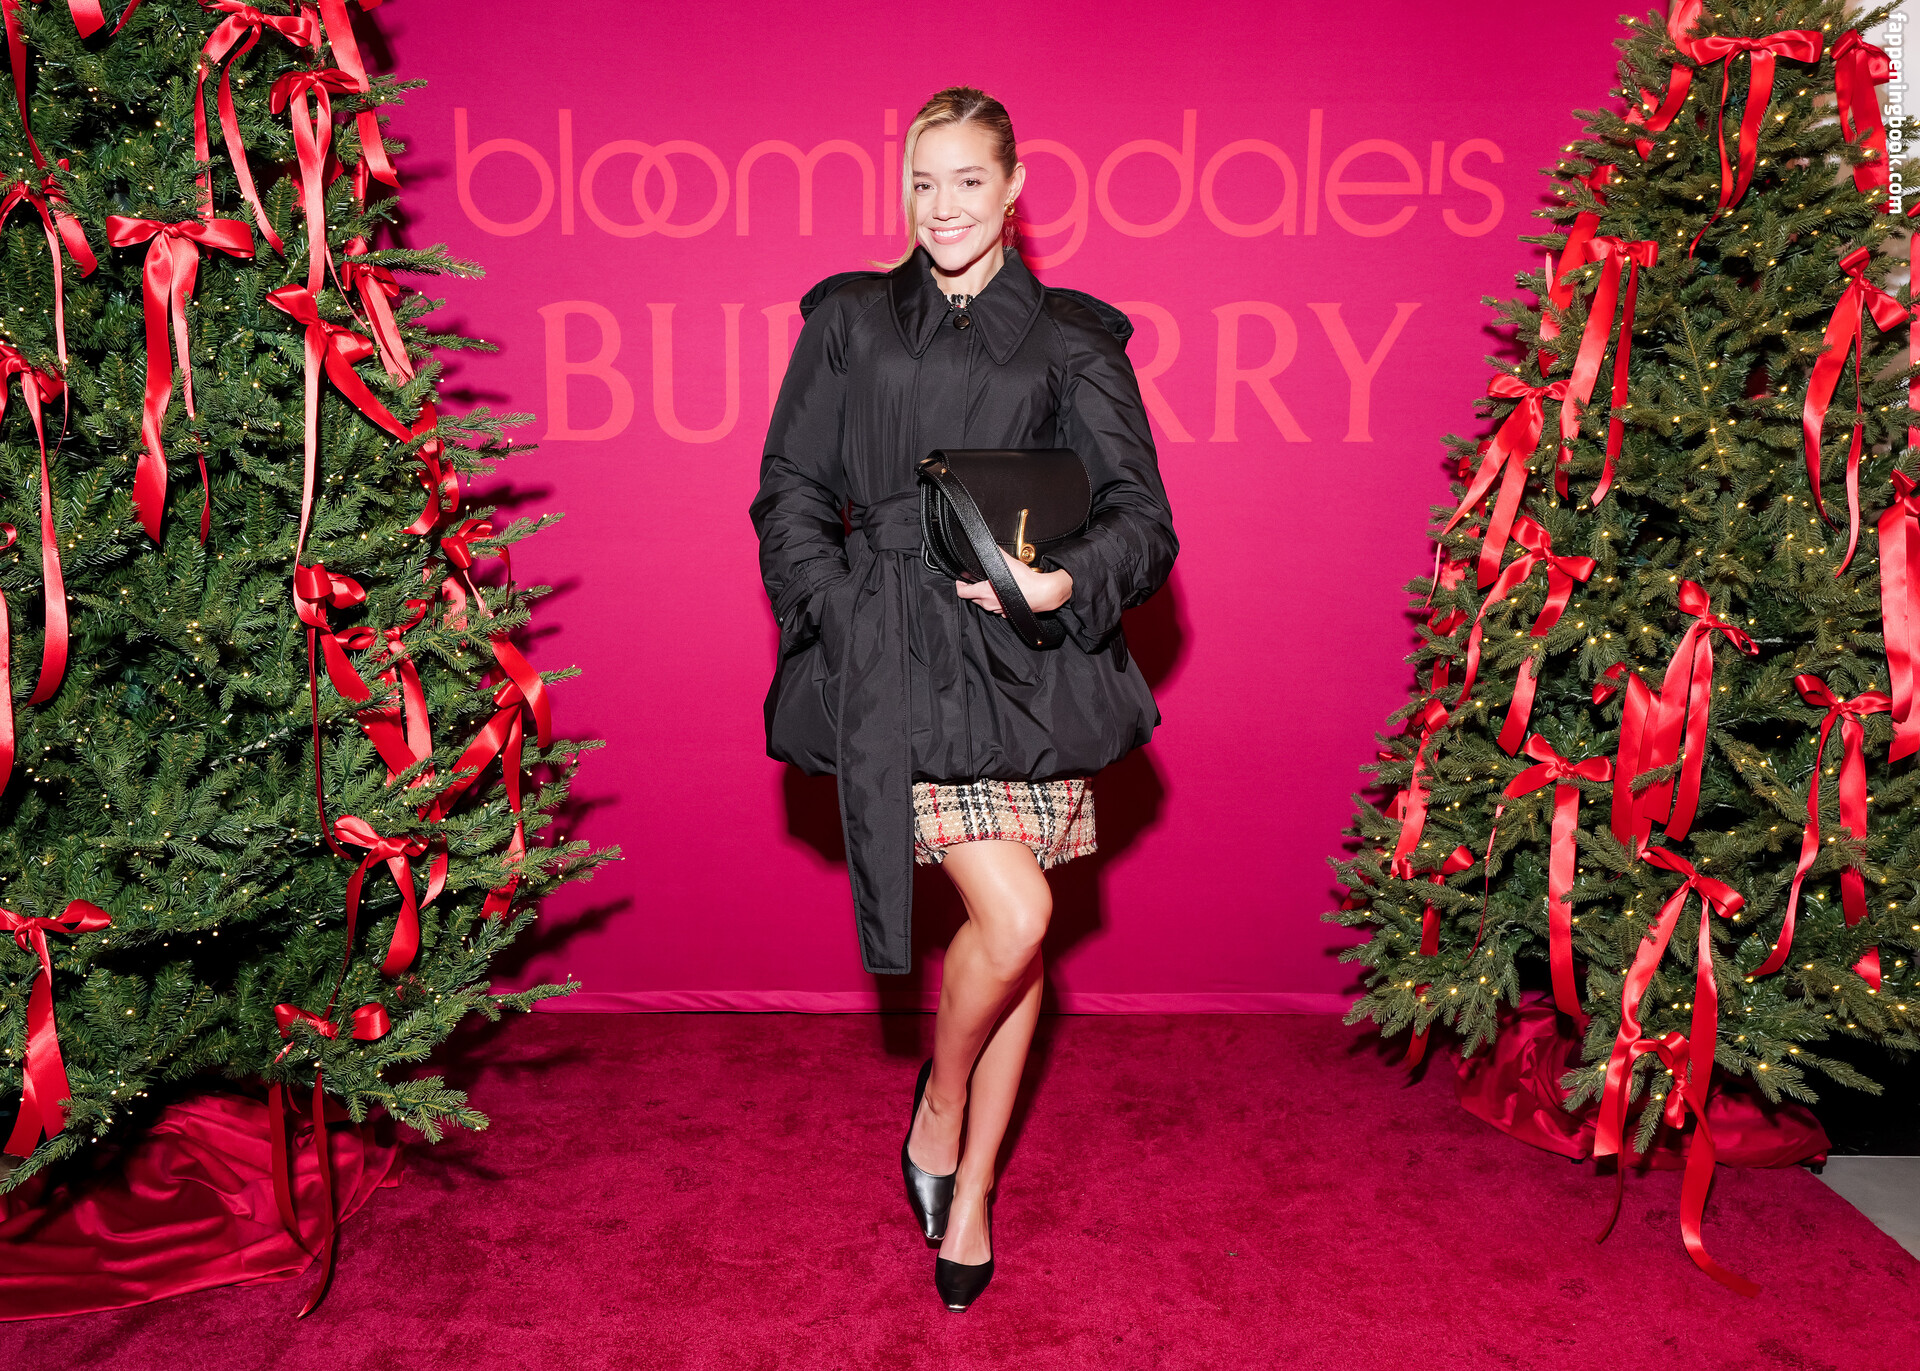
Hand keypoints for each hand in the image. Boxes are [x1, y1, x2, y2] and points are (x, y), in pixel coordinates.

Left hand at [956, 549, 1072, 615]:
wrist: (1043, 594)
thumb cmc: (1026, 582)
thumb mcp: (1008, 562)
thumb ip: (995, 552)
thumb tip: (988, 544)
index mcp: (985, 592)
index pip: (962, 592)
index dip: (960, 584)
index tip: (963, 579)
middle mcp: (989, 603)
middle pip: (972, 598)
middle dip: (973, 589)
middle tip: (978, 580)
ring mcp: (998, 610)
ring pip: (985, 604)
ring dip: (985, 596)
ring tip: (991, 585)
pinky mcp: (1006, 613)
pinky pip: (997, 608)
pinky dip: (997, 601)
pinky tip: (1003, 593)